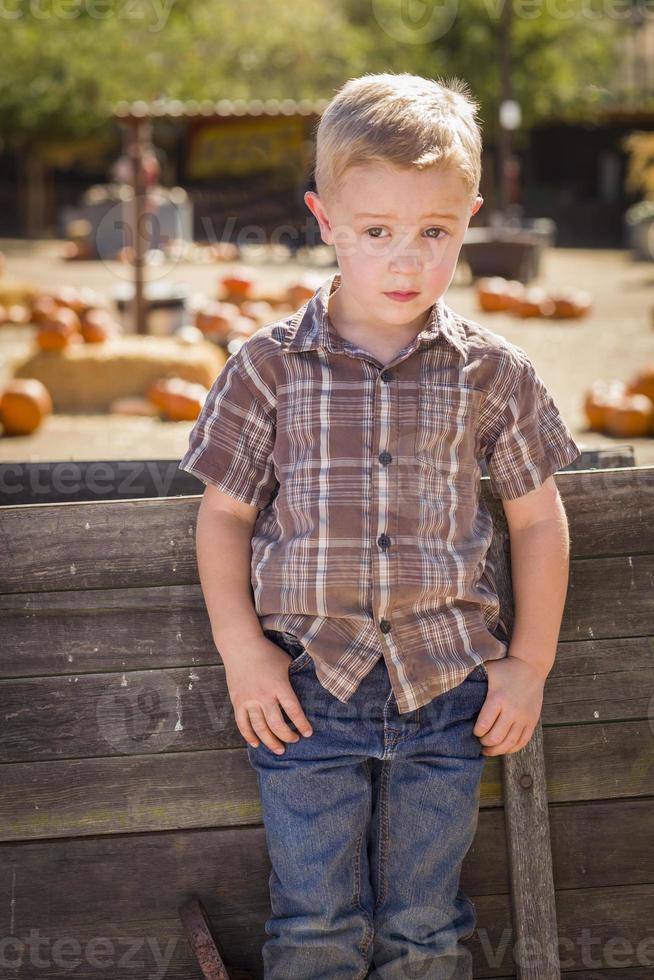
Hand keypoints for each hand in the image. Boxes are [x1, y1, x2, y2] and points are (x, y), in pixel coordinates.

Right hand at [224, 636, 313, 754]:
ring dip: (270, 741)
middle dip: (287, 736)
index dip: (301, 724)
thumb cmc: (267, 652)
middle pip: (276, 724)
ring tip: (279, 749)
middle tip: (294, 741)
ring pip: (259, 728)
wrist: (240, 645)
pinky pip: (242, 724)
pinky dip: (249, 736)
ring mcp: (249, 699)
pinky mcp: (237, 701)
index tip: (308, 733)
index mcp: (279, 685)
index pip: (293, 710)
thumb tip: (310, 689)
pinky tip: (256, 744)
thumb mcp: (286, 661)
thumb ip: (295, 677)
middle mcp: (263, 695)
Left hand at [473, 655, 545, 755]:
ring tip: (487, 749)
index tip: (473, 731)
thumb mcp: (486, 669)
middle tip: (479, 741)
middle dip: (484, 743)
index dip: (476, 732)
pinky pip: (522, 742)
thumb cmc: (503, 669)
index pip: (484, 724)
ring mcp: (524, 717)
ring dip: (496, 750)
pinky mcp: (532, 721)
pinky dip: (511, 749)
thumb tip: (448, 683)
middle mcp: (512, 710)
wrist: (530, 667)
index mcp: (497, 698)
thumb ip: (471, 677)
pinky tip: (502, 748)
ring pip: (509, 743)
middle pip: (496, 737)